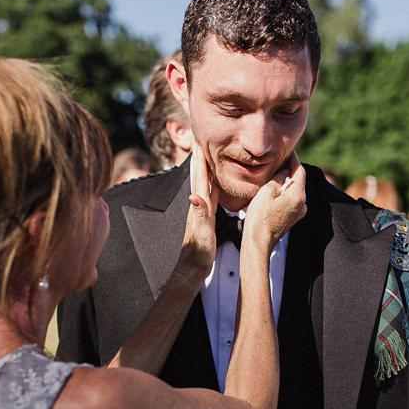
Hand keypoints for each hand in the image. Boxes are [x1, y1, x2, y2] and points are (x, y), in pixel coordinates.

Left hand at [173, 144, 218, 282]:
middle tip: (201, 141)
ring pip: (205, 184)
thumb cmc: (198, 252)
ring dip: (206, 169)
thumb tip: (194, 196)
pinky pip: (211, 195)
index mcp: (199, 205)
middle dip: (201, 159)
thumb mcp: (202, 232)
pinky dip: (213, 185)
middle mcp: (199, 205)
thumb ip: (200, 214)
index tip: (200, 141)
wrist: (193, 267)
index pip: (200, 178)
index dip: (201, 160)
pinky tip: (216, 184)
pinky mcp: (206, 217)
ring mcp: (201, 211)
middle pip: (200, 176)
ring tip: (208, 156)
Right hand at [241, 153, 306, 252]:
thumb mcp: (266, 191)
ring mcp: (298, 212)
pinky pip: (291, 200)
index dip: (294, 159)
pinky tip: (274, 190)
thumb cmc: (260, 218)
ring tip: (275, 173)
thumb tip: (285, 171)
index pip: (299, 171)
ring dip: (286, 182)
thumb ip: (278, 178)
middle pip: (298, 181)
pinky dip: (284, 192)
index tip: (289, 150)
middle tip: (280, 158)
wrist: (258, 242)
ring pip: (294, 191)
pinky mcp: (292, 218)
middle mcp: (302, 204)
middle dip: (290, 170)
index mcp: (298, 195)